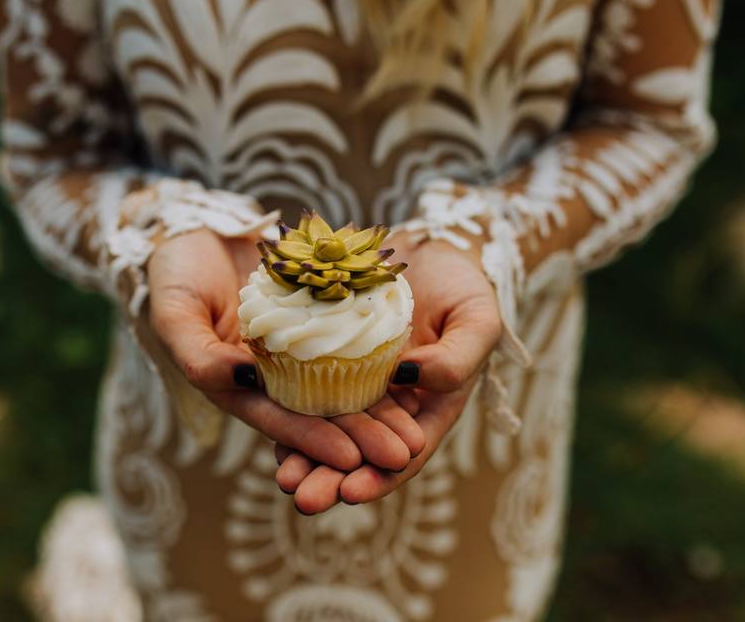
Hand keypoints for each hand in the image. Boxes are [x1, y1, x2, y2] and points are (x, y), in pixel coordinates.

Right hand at [147, 229, 424, 471]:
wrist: (194, 225)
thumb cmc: (173, 271)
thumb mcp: (174, 312)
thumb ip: (198, 353)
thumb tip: (238, 380)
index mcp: (235, 385)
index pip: (277, 419)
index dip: (312, 440)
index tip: (351, 458)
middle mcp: (271, 375)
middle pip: (320, 412)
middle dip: (360, 438)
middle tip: (403, 454)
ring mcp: (298, 347)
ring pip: (344, 385)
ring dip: (378, 411)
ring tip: (416, 433)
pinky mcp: (319, 317)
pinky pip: (353, 340)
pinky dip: (379, 360)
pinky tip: (412, 374)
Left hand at [275, 239, 502, 513]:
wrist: (430, 246)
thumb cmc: (464, 284)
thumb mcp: (476, 320)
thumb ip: (457, 358)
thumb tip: (415, 379)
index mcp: (429, 406)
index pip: (405, 454)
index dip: (380, 476)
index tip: (353, 492)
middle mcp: (389, 403)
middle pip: (359, 451)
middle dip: (331, 478)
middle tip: (303, 497)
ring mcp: (355, 380)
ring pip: (328, 426)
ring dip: (304, 454)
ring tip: (283, 478)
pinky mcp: (327, 354)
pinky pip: (305, 384)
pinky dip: (289, 404)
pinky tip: (268, 422)